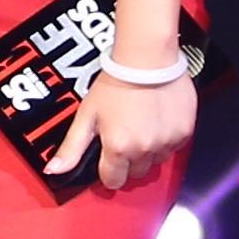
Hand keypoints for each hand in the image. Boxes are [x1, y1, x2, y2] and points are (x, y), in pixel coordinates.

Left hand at [82, 68, 194, 193]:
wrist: (147, 58)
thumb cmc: (117, 81)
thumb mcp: (87, 114)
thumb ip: (72, 147)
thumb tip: (54, 169)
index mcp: (118, 147)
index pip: (113, 180)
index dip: (108, 171)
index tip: (108, 160)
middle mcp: (144, 148)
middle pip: (135, 173)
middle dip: (128, 159)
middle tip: (124, 134)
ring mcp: (166, 141)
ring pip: (156, 161)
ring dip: (148, 150)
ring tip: (140, 123)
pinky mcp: (184, 132)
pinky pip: (174, 147)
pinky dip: (166, 139)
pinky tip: (156, 120)